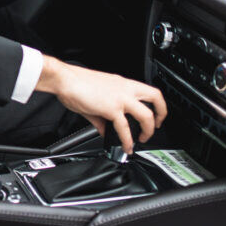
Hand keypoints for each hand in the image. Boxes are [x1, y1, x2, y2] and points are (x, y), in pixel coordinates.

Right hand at [35, 56, 167, 152]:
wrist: (64, 79)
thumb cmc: (74, 83)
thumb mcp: (93, 99)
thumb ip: (101, 116)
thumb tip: (104, 129)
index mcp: (121, 83)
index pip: (146, 91)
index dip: (153, 103)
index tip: (152, 113)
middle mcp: (125, 88)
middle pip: (156, 97)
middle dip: (161, 113)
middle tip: (157, 125)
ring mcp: (121, 98)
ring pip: (147, 114)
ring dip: (148, 130)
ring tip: (143, 139)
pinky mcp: (112, 108)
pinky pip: (125, 128)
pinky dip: (127, 140)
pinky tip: (126, 146)